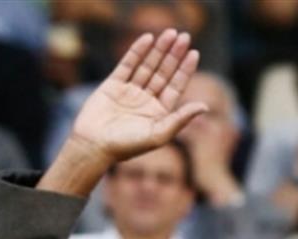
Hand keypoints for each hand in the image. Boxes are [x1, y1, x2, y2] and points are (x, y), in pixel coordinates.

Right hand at [70, 29, 205, 162]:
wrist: (93, 146)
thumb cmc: (126, 146)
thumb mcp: (158, 135)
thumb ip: (181, 119)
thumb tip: (205, 106)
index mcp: (159, 112)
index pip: (176, 86)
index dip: (185, 70)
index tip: (194, 53)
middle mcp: (146, 100)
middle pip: (164, 72)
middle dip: (174, 55)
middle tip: (184, 36)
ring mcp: (129, 91)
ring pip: (147, 66)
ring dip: (158, 49)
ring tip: (169, 33)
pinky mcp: (113, 85)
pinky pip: (127, 65)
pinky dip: (137, 51)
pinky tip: (147, 38)